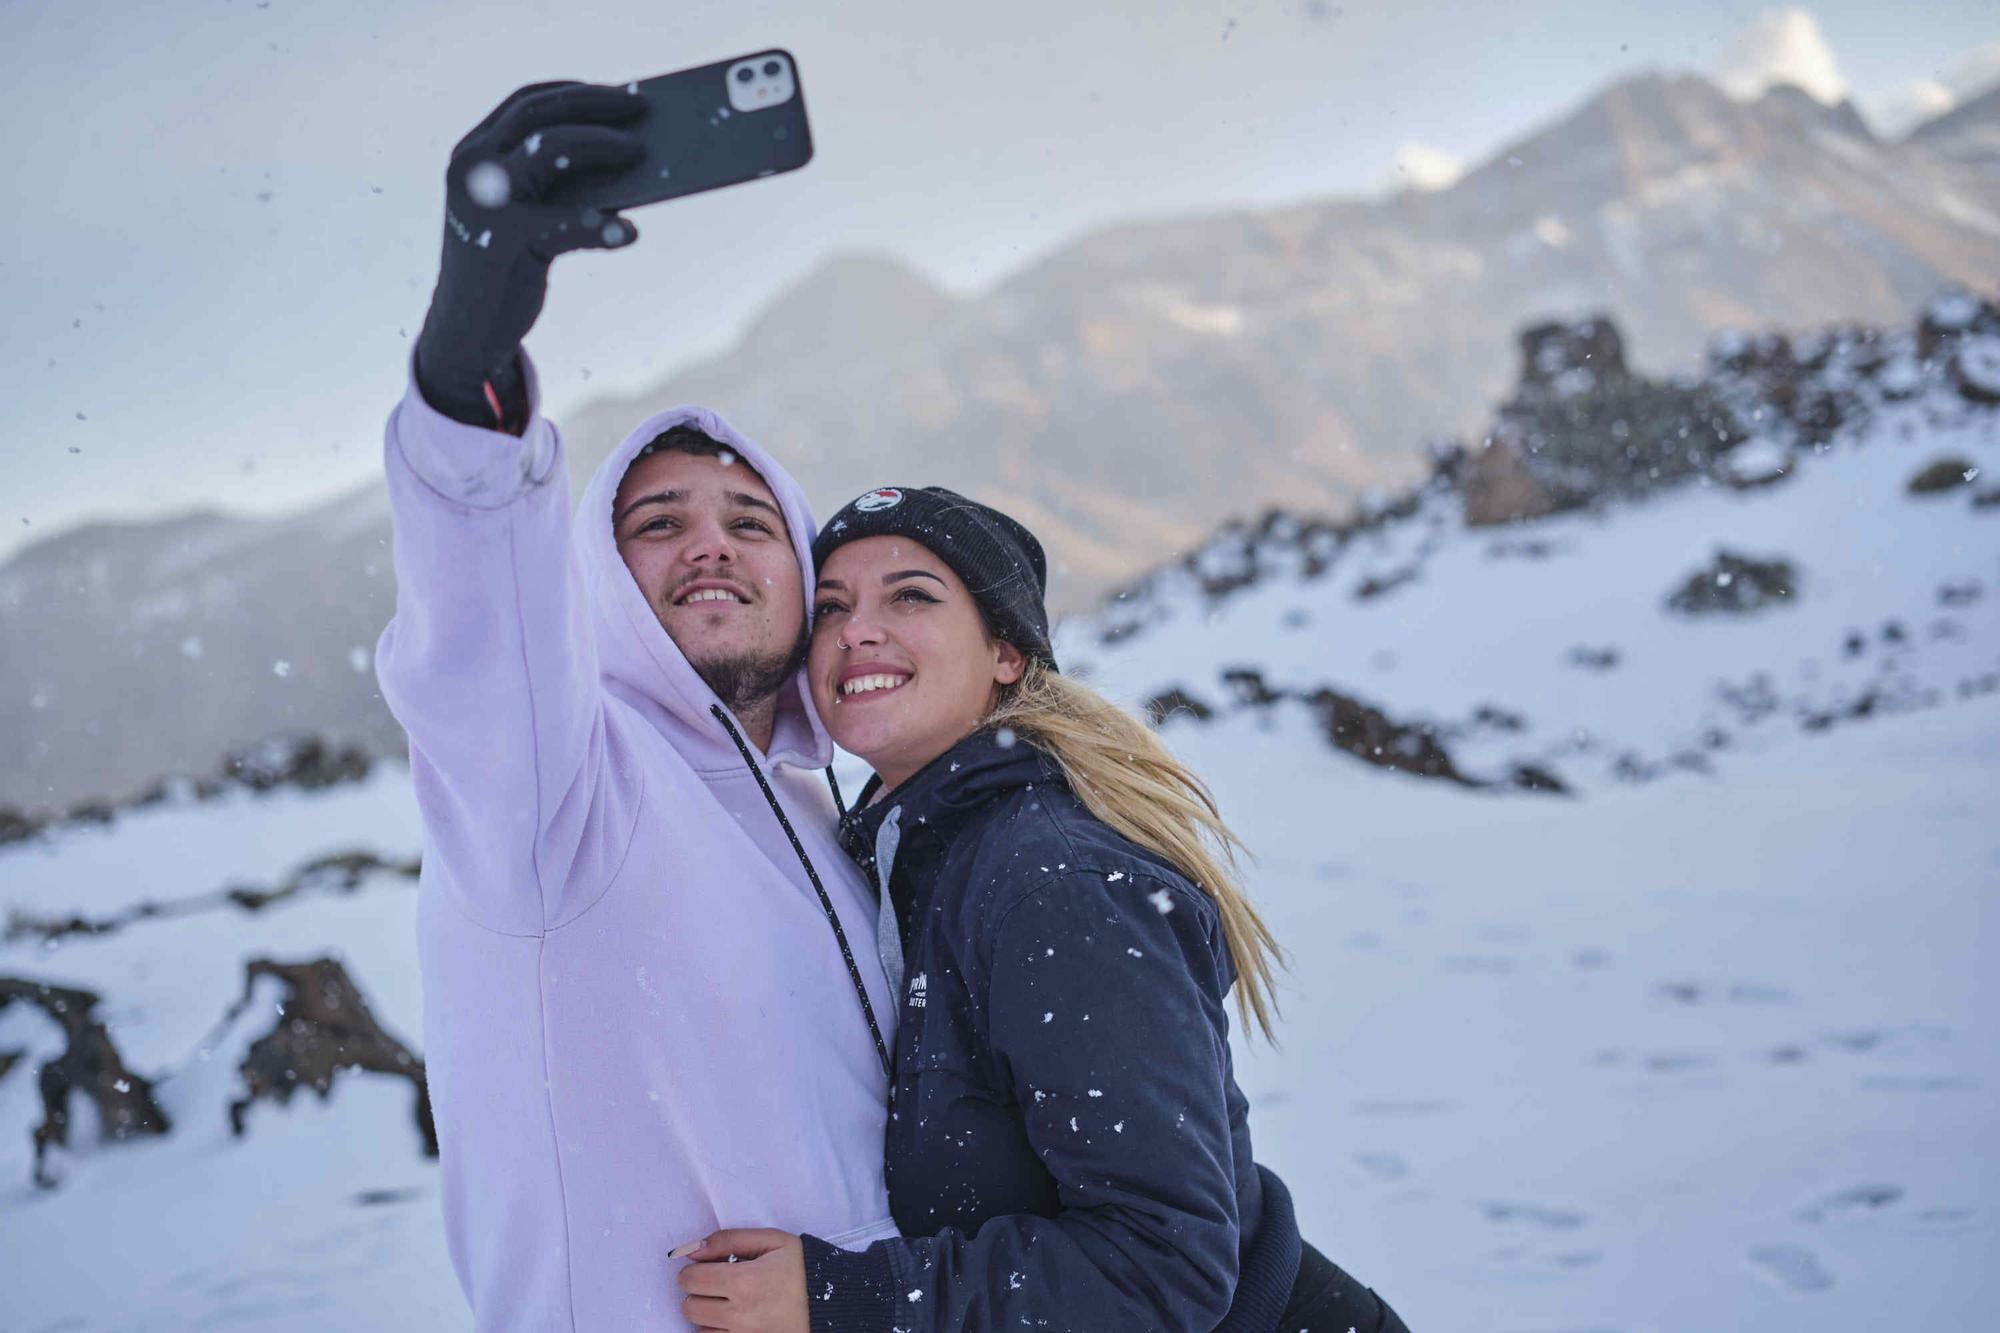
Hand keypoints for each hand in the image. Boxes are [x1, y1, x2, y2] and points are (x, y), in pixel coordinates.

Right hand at [414, 80, 645, 427]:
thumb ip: (562, 186)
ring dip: (602, 145)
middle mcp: (471, 166)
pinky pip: (564, 223)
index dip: (577, 92)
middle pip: (540, 114)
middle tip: (644, 108)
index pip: (528, 102)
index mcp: (475, 152)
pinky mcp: (501, 240)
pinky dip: (601, 225)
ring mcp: (482, 200)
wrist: (467, 332)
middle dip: (597, 106)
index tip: (621, 92)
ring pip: (550, 148)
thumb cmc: (508, 267)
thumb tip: (632, 159)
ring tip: (643, 153)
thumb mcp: (531, 215)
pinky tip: (630, 232)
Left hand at [673, 1229, 809, 1332]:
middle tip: (719, 1284)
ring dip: (708, 1314)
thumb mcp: (772, 1241)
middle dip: (698, 1292)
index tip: (708, 1267)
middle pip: (689, 1307)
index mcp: (744, 1281)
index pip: (690, 1279)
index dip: (694, 1270)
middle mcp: (740, 1314)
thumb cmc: (801, 1268)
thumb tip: (693, 1249)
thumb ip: (729, 1239)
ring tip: (730, 1302)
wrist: (830, 1304)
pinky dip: (718, 1330)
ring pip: (700, 1328)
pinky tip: (735, 1319)